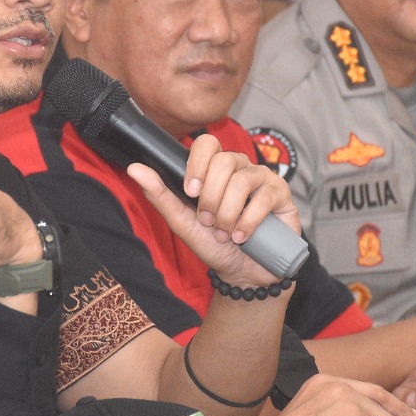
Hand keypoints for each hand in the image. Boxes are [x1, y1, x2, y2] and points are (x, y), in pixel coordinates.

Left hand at [125, 134, 298, 285]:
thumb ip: (159, 194)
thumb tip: (134, 168)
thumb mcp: (182, 221)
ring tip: (224, 234)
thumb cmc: (212, 244)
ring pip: (242, 181)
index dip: (197, 165)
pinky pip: (264, 198)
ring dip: (227, 214)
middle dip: (211, 199)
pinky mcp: (281, 194)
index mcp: (215, 168)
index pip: (206, 143)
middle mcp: (240, 167)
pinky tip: (242, 237)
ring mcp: (262, 178)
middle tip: (208, 222)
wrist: (241, 272)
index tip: (190, 192)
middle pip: (224, 162)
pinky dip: (247, 222)